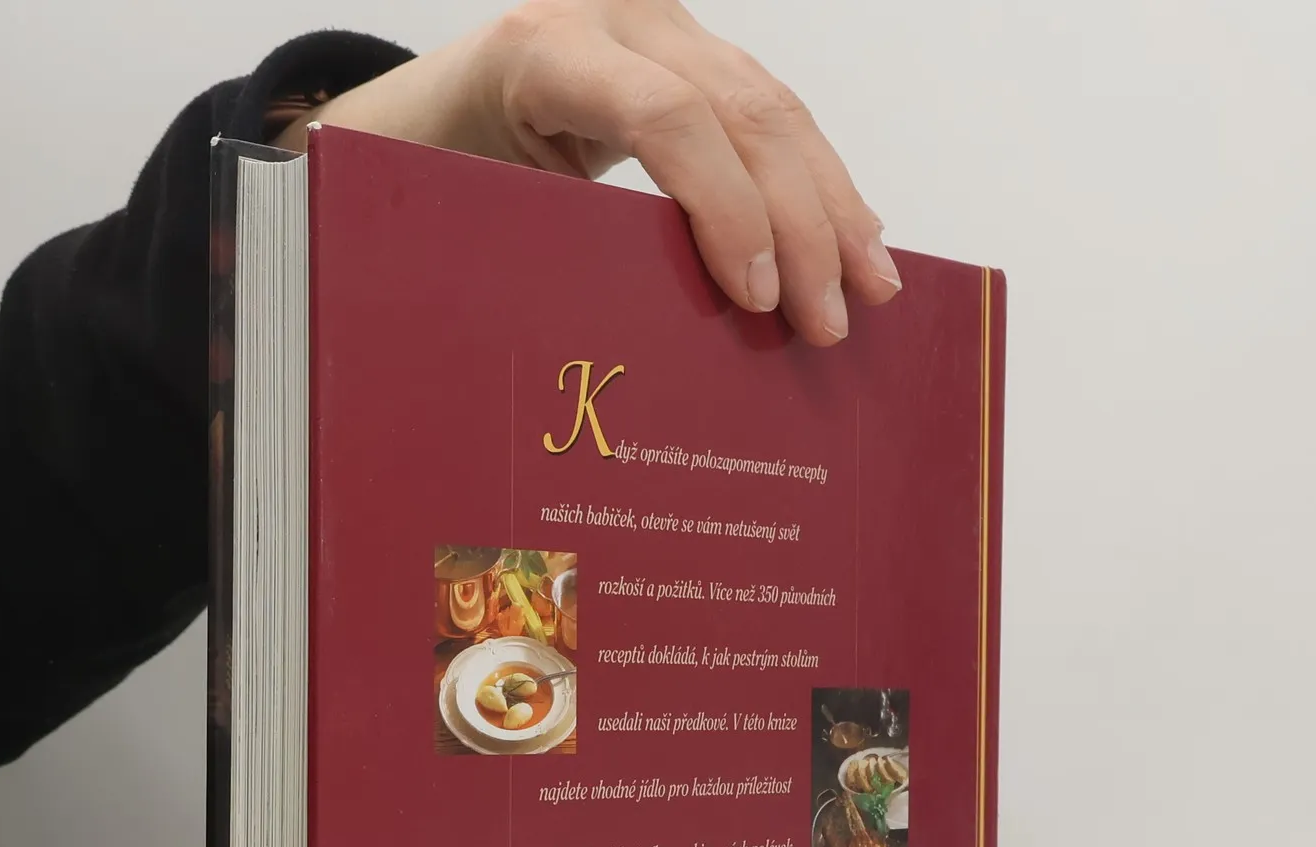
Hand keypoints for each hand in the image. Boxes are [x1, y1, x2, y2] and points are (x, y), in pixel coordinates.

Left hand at [278, 1, 899, 345]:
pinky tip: (857, 237)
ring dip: (834, 205)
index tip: (757, 300)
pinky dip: (820, 182)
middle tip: (829, 321)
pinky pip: (775, 113)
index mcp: (550, 49)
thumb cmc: (448, 171)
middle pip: (745, 111)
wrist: (443, 102)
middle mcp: (618, 17)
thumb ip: (556, 246)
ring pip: (777, 107)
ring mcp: (667, 26)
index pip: (669, 118)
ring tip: (873, 287)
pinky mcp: (698, 51)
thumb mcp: (479, 206)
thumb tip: (650, 344)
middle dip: (801, 224)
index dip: (727, 210)